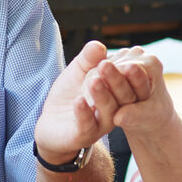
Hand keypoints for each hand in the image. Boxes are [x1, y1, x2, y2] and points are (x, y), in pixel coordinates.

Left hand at [34, 42, 172, 159]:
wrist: (52, 123)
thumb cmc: (70, 94)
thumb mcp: (78, 72)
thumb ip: (88, 59)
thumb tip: (99, 45)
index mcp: (117, 95)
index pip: (128, 83)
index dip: (129, 72)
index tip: (127, 59)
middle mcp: (114, 111)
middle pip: (122, 97)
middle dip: (116, 80)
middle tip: (107, 64)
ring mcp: (100, 125)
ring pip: (107, 111)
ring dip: (101, 95)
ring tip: (93, 81)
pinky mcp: (83, 136)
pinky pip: (87, 126)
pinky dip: (83, 113)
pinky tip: (79, 100)